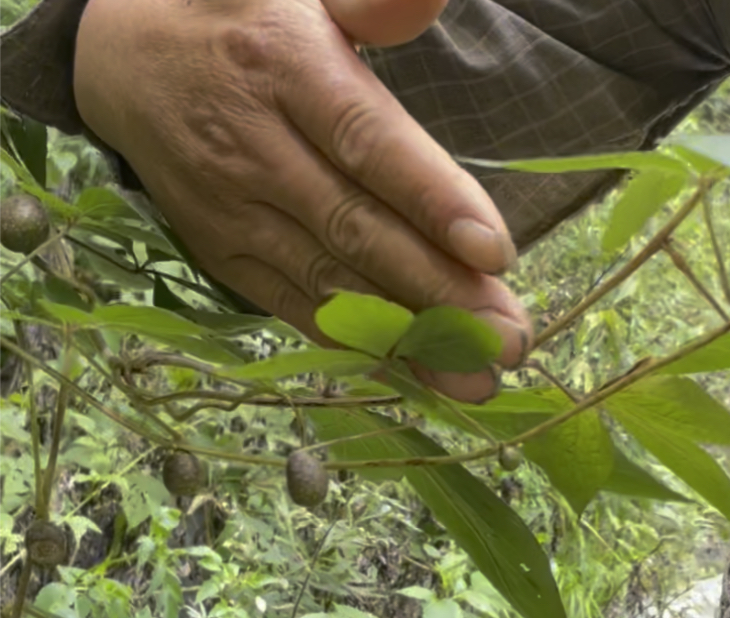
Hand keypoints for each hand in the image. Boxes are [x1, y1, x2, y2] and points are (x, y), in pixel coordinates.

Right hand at [74, 0, 530, 402]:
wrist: (127, 62)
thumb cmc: (242, 22)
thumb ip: (371, 2)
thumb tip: (428, 1)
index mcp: (286, 71)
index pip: (368, 142)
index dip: (431, 199)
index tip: (495, 252)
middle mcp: (256, 150)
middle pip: (358, 229)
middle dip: (439, 292)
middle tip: (510, 339)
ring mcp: (234, 211)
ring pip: (331, 281)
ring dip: (407, 335)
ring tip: (476, 374)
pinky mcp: (223, 253)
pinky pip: (292, 305)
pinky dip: (352, 341)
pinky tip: (408, 370)